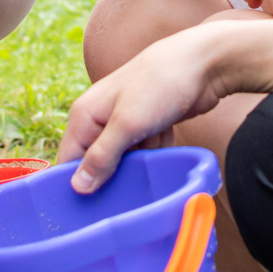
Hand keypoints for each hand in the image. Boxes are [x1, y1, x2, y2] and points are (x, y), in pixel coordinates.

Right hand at [60, 25, 234, 191]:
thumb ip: (101, 156)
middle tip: (133, 179)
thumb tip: (77, 187)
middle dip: (117, 173)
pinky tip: (166, 134)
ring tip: (155, 143)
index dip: (76, 184)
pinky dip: (157, 149)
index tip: (91, 208)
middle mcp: (100, 118)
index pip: (68, 160)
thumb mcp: (128, 124)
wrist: (204, 63)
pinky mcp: (146, 125)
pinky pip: (145, 152)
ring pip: (125, 161)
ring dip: (142, 161)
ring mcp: (124, 121)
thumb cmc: (161, 84)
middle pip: (98, 163)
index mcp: (85, 115)